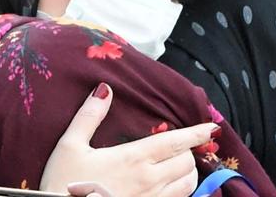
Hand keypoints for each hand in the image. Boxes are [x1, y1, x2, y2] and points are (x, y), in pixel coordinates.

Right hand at [39, 83, 217, 196]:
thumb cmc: (63, 183)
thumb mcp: (70, 145)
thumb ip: (89, 116)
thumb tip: (104, 90)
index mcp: (133, 157)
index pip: (174, 141)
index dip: (195, 133)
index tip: (211, 128)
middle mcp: (149, 180)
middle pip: (186, 162)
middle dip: (187, 152)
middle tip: (178, 147)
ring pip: (188, 185)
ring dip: (187, 173)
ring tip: (178, 166)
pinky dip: (182, 192)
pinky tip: (170, 187)